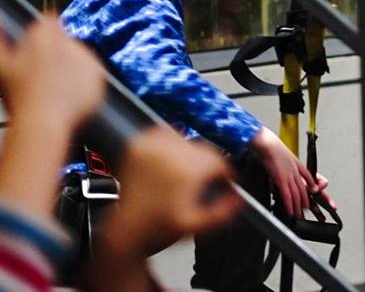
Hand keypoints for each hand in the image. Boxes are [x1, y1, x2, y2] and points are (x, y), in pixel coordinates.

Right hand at [0, 14, 107, 134]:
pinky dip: (84, 82)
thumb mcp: (0, 68)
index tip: (39, 53)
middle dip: (57, 53)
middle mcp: (67, 39)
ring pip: (79, 56)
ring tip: (54, 90)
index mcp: (43, 33)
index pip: (49, 21)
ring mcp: (85, 56)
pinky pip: (93, 73)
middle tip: (43, 78)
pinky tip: (69, 96)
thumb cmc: (18, 98)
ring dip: (72, 67)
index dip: (43, 37)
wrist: (41, 124)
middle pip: (64, 39)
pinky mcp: (99, 72)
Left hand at [104, 128, 244, 253]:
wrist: (125, 229)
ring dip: (188, 152)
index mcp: (187, 169)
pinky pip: (161, 134)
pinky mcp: (138, 146)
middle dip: (206, 164)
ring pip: (184, 139)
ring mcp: (152, 147)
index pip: (219, 160)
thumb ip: (224, 211)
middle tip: (201, 180)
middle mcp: (170, 153)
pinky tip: (167, 158)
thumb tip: (239, 197)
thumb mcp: (197, 225)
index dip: (224, 173)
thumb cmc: (156, 227)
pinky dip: (167, 142)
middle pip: (203, 149)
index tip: (223, 180)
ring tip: (182, 172)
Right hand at [251, 128, 325, 218]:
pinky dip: (289, 204)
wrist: (268, 144)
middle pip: (304, 190)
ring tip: (298, 215)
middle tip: (306, 212)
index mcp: (298, 165)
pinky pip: (287, 195)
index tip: (314, 194)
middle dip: (306, 202)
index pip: (310, 178)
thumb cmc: (273, 149)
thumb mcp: (285, 156)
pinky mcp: (281, 179)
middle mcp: (296, 172)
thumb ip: (289, 164)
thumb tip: (284, 172)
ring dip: (298, 207)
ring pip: (297, 194)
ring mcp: (289, 176)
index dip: (313, 188)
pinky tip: (290, 211)